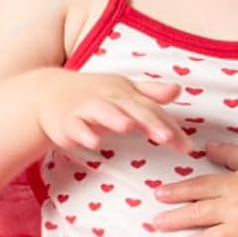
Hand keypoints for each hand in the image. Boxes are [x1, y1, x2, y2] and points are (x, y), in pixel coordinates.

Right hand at [36, 72, 186, 152]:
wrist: (48, 92)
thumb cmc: (94, 94)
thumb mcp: (123, 92)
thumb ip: (150, 94)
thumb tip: (178, 89)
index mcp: (126, 94)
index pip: (153, 110)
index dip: (171, 127)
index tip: (188, 147)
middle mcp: (109, 99)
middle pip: (133, 109)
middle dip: (150, 123)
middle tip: (166, 137)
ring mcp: (86, 108)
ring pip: (103, 112)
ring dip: (114, 118)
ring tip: (128, 127)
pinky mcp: (66, 121)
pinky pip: (75, 127)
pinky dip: (83, 133)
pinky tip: (93, 143)